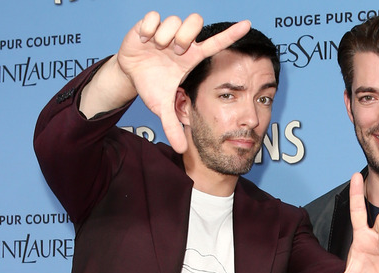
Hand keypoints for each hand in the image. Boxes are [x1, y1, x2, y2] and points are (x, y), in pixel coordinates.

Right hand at [116, 12, 249, 151]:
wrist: (130, 73)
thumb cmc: (152, 85)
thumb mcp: (163, 107)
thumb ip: (174, 127)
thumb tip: (182, 150)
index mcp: (192, 56)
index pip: (217, 42)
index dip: (232, 34)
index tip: (248, 26)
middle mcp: (184, 41)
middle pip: (196, 22)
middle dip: (185, 37)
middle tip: (174, 52)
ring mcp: (168, 30)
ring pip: (175, 20)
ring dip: (165, 37)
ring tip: (158, 48)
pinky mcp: (149, 24)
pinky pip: (154, 16)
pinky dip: (149, 29)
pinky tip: (146, 41)